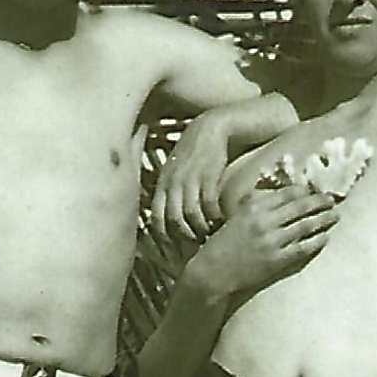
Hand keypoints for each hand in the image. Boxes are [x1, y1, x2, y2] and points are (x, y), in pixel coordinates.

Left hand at [151, 116, 228, 240]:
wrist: (212, 127)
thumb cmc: (194, 152)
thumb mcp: (175, 169)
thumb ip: (170, 189)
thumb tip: (169, 214)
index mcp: (162, 183)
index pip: (156, 218)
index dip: (163, 237)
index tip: (174, 248)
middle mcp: (173, 183)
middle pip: (173, 219)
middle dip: (184, 237)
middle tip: (196, 246)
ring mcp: (189, 179)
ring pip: (190, 214)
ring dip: (201, 229)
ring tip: (210, 235)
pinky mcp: (207, 176)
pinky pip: (208, 204)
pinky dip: (214, 217)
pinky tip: (221, 220)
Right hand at [193, 186, 337, 298]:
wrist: (212, 272)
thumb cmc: (222, 243)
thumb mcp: (236, 215)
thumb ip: (255, 203)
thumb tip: (280, 195)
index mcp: (253, 207)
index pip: (287, 193)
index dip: (305, 191)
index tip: (315, 190)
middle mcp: (264, 221)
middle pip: (300, 206)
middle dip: (320, 202)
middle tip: (332, 200)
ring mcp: (271, 241)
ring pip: (305, 225)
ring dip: (323, 219)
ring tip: (335, 215)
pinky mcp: (276, 260)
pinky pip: (303, 247)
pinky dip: (316, 240)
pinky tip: (325, 236)